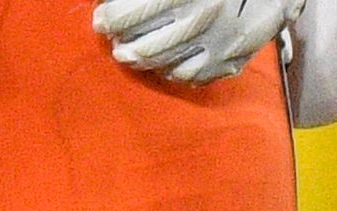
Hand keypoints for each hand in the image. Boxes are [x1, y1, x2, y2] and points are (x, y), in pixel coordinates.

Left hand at [92, 0, 307, 82]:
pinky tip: (164, 67)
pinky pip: (196, 77)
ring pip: (170, 66)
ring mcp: (222, 42)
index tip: (101, 19)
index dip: (112, 18)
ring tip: (133, 57)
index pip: (136, 12)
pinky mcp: (234, 59)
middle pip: (149, 46)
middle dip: (125, 47)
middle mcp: (206, 17)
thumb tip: (111, 2)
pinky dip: (175, 74)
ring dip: (146, 64)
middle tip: (116, 44)